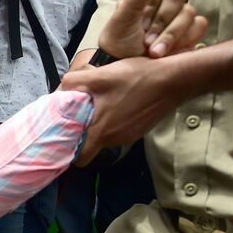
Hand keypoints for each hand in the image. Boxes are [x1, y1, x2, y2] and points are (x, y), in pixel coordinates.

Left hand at [62, 55, 196, 165]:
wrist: (173, 80)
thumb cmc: (136, 78)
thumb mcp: (100, 75)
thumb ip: (74, 83)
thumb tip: (59, 90)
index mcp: (101, 131)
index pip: (80, 157)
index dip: (70, 150)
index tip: (65, 134)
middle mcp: (114, 139)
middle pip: (91, 146)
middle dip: (82, 135)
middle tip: (78, 116)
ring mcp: (129, 136)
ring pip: (105, 136)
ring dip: (99, 124)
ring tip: (99, 103)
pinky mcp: (139, 129)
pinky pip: (119, 129)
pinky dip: (115, 120)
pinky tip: (118, 102)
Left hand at [98, 0, 208, 59]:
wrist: (126, 69)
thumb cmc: (121, 41)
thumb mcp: (124, 15)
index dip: (153, 3)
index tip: (139, 20)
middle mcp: (167, 3)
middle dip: (160, 23)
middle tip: (145, 40)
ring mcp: (180, 18)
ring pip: (189, 13)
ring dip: (170, 36)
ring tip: (153, 52)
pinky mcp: (191, 33)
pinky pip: (200, 26)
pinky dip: (184, 40)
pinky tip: (169, 52)